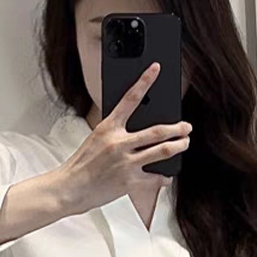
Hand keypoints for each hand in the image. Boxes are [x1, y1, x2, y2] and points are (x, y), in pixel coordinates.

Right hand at [56, 62, 190, 216]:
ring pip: (162, 151)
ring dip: (179, 146)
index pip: (129, 99)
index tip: (156, 68)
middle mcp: (119, 143)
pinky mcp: (130, 182)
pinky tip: (167, 175)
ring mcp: (126, 163)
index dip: (144, 81)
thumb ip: (116, 132)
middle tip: (186, 126)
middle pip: (157, 131)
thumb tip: (139, 129)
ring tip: (185, 143)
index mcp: (108, 128)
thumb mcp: (96, 139)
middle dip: (177, 128)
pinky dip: (164, 177)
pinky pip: (156, 178)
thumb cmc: (82, 164)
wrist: (70, 188)